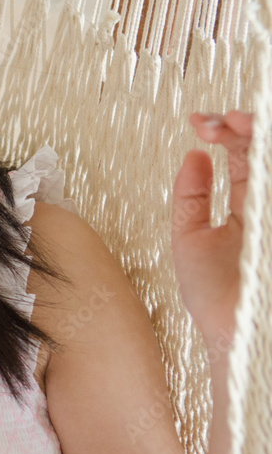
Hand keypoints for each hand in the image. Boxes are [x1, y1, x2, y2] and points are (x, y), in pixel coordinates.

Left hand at [171, 110, 252, 350]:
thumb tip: (194, 154)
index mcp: (249, 207)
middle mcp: (270, 206)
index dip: (226, 132)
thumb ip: (190, 197)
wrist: (238, 334)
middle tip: (225, 119)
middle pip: (268, 149)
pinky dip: (269, 158)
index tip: (199, 122)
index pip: (244, 157)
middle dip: (247, 124)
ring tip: (240, 123)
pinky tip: (257, 147)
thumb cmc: (215, 298)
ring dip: (262, 135)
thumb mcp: (189, 238)